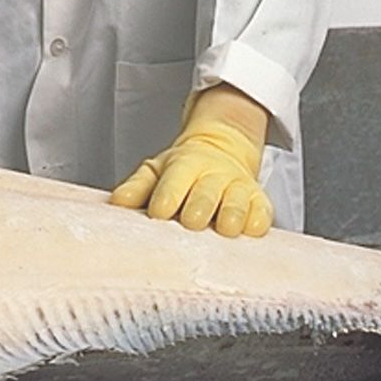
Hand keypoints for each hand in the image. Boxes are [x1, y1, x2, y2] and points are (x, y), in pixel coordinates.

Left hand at [110, 85, 273, 236]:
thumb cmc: (183, 170)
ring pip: (237, 200)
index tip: (158, 212)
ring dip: (232, 214)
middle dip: (200, 206)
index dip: (168, 195)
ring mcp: (238, 187)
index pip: (176, 179)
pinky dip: (258, 221)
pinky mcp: (258, 201)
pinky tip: (252, 230)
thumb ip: (138, 187)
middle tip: (191, 221)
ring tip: (225, 229)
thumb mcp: (157, 170)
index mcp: (185, 165)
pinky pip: (262, 212)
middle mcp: (213, 175)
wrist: (222, 150)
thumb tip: (118, 202)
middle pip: (207, 191)